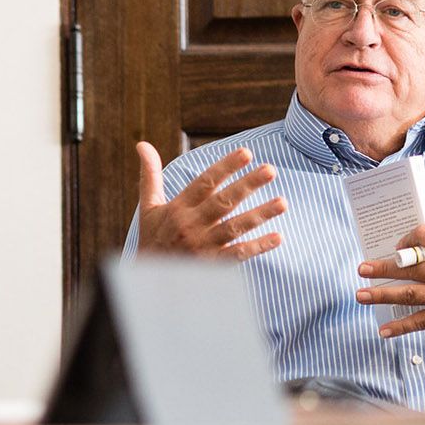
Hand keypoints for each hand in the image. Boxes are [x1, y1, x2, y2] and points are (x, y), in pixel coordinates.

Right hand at [134, 141, 285, 259]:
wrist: (148, 281)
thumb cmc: (152, 238)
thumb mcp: (148, 206)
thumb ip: (150, 174)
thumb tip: (142, 144)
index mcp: (178, 208)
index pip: (204, 182)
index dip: (225, 167)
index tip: (247, 153)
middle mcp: (191, 225)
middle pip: (223, 202)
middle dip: (247, 185)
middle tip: (271, 170)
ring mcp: (202, 246)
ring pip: (234, 227)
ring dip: (259, 214)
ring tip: (283, 202)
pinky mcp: (211, 265)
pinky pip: (238, 254)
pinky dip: (258, 247)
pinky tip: (278, 237)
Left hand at [356, 223, 424, 337]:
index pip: (424, 236)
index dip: (408, 239)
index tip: (400, 246)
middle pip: (409, 267)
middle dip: (382, 268)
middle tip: (362, 269)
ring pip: (408, 293)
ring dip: (381, 294)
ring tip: (361, 294)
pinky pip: (421, 321)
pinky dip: (400, 326)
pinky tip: (384, 330)